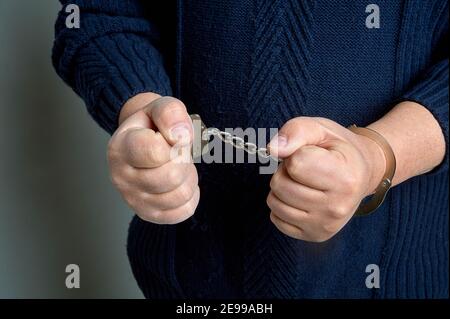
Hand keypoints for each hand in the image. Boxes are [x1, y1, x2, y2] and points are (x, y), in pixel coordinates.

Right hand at [108, 95, 199, 223]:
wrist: (143, 142)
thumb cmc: (153, 125)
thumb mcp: (160, 107)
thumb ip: (170, 114)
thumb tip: (180, 136)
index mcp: (121, 147)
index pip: (155, 152)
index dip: (176, 142)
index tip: (174, 136)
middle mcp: (121, 177)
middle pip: (171, 176)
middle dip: (184, 161)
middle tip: (178, 152)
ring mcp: (133, 199)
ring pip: (180, 195)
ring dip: (189, 177)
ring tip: (178, 165)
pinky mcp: (148, 214)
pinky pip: (184, 211)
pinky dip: (190, 196)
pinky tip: (179, 182)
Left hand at [267, 117, 385, 241]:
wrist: (361, 174)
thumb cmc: (338, 149)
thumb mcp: (321, 129)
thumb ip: (296, 132)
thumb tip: (273, 149)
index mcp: (345, 178)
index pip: (296, 164)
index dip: (296, 154)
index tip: (312, 154)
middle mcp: (338, 207)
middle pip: (280, 185)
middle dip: (285, 171)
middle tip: (304, 169)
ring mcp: (326, 225)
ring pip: (275, 203)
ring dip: (282, 188)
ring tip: (302, 182)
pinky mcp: (314, 235)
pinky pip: (276, 219)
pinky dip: (282, 205)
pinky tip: (300, 198)